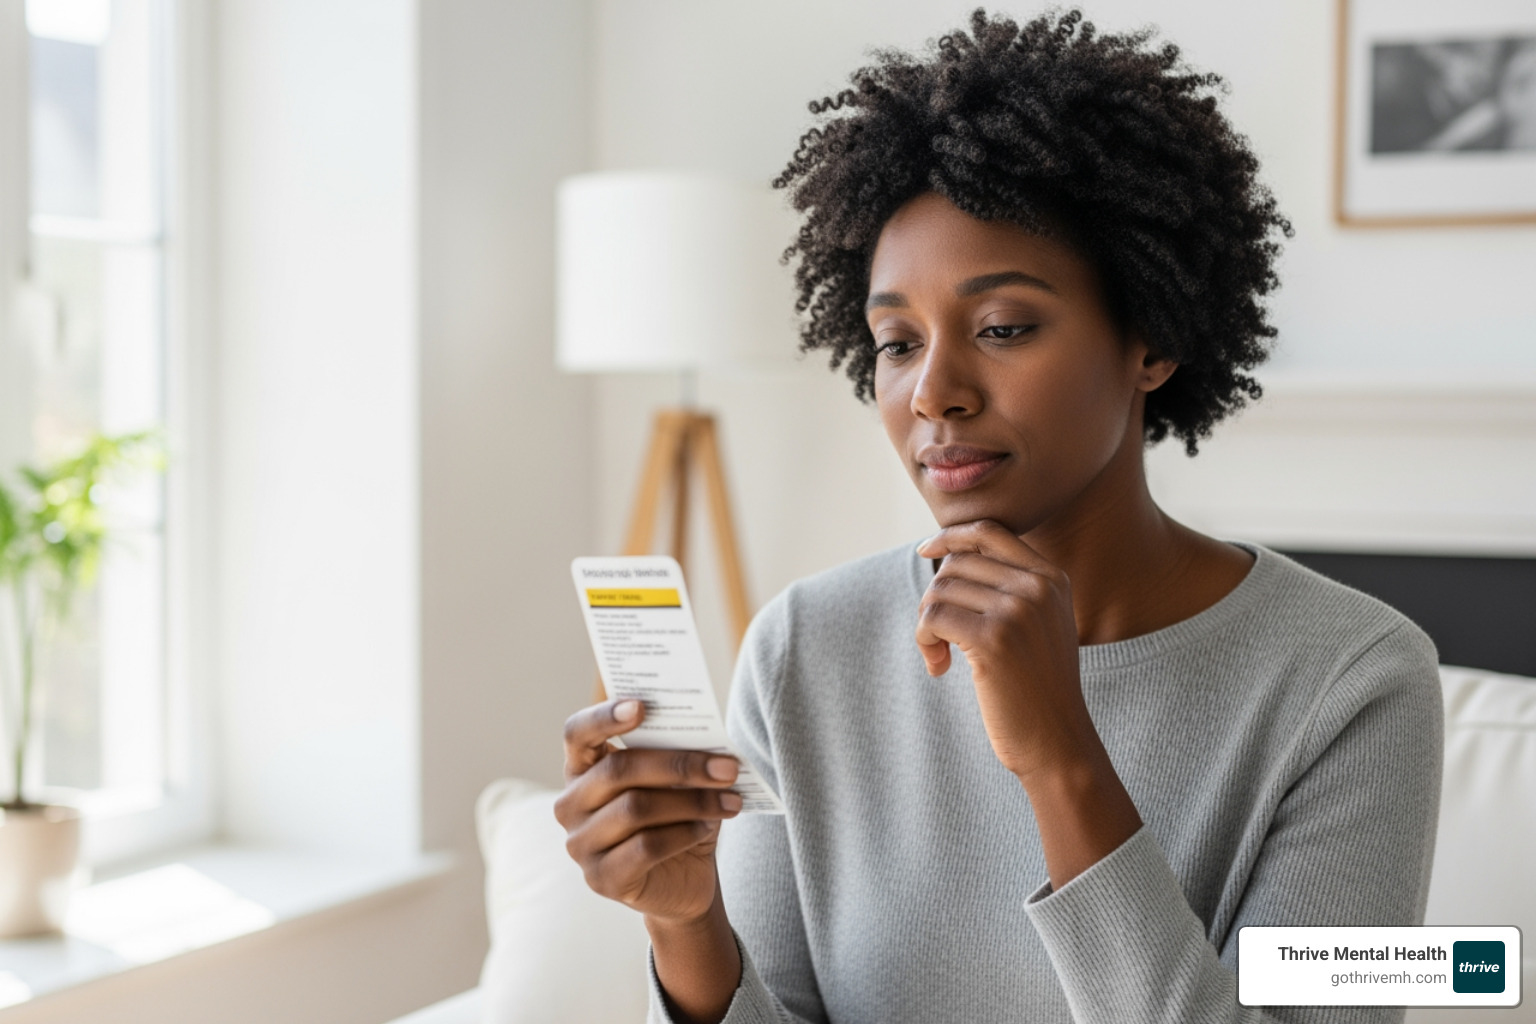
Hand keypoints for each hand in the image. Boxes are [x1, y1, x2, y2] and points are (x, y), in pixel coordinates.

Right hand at [554, 699, 742, 925]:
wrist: (683, 882)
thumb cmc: (676, 819)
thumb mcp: (676, 783)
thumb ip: (678, 755)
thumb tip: (710, 740)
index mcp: (582, 769)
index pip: (578, 733)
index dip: (604, 717)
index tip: (642, 706)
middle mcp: (570, 804)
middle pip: (618, 770)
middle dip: (678, 764)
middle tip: (727, 766)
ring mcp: (580, 844)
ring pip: (635, 808)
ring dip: (692, 801)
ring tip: (730, 799)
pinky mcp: (600, 879)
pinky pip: (645, 847)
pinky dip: (684, 833)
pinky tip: (709, 826)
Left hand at [916, 521, 1142, 886]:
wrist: (1058, 743)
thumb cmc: (1036, 689)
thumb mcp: (1037, 627)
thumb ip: (1009, 589)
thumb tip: (947, 556)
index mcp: (1051, 578)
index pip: (990, 532)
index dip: (951, 536)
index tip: (926, 550)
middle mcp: (1038, 586)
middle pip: (956, 564)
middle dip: (936, 597)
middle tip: (939, 637)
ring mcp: (1018, 610)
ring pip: (939, 590)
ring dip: (927, 625)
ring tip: (941, 656)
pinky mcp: (994, 639)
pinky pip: (933, 617)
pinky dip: (925, 641)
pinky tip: (939, 667)